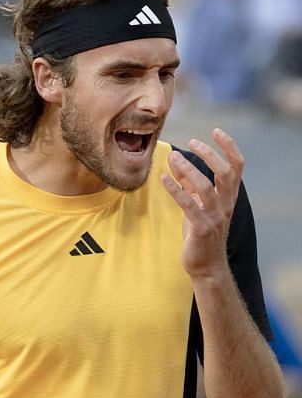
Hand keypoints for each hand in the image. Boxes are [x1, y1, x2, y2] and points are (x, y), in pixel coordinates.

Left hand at [160, 128, 243, 278]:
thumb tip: (176, 162)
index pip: (236, 167)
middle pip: (225, 172)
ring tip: (173, 157)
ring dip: (189, 169)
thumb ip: (189, 185)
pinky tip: (162, 178)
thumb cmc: (200, 233)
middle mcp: (226, 205)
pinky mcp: (202, 228)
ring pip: (206, 187)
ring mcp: (215, 216)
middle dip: (209, 154)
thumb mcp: (196, 205)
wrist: (205, 266)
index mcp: (228, 197)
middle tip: (192, 141)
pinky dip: (175, 190)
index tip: (216, 131)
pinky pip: (189, 205)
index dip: (229, 147)